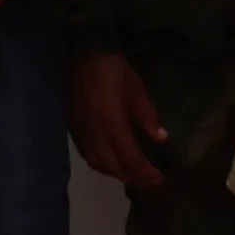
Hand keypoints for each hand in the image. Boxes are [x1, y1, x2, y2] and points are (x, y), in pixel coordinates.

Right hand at [66, 51, 167, 187]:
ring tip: (131, 175)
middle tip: (147, 181)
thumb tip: (161, 138)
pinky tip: (109, 163)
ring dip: (114, 173)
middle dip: (131, 177)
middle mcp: (94, 133)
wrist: (83, 53)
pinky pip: (86, 154)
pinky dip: (100, 164)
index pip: (130, 158)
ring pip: (96, 163)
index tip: (158, 179)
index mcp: (112, 123)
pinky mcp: (72, 128)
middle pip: (112, 166)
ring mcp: (81, 132)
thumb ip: (147, 116)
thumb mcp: (136, 89)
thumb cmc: (114, 68)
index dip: (144, 172)